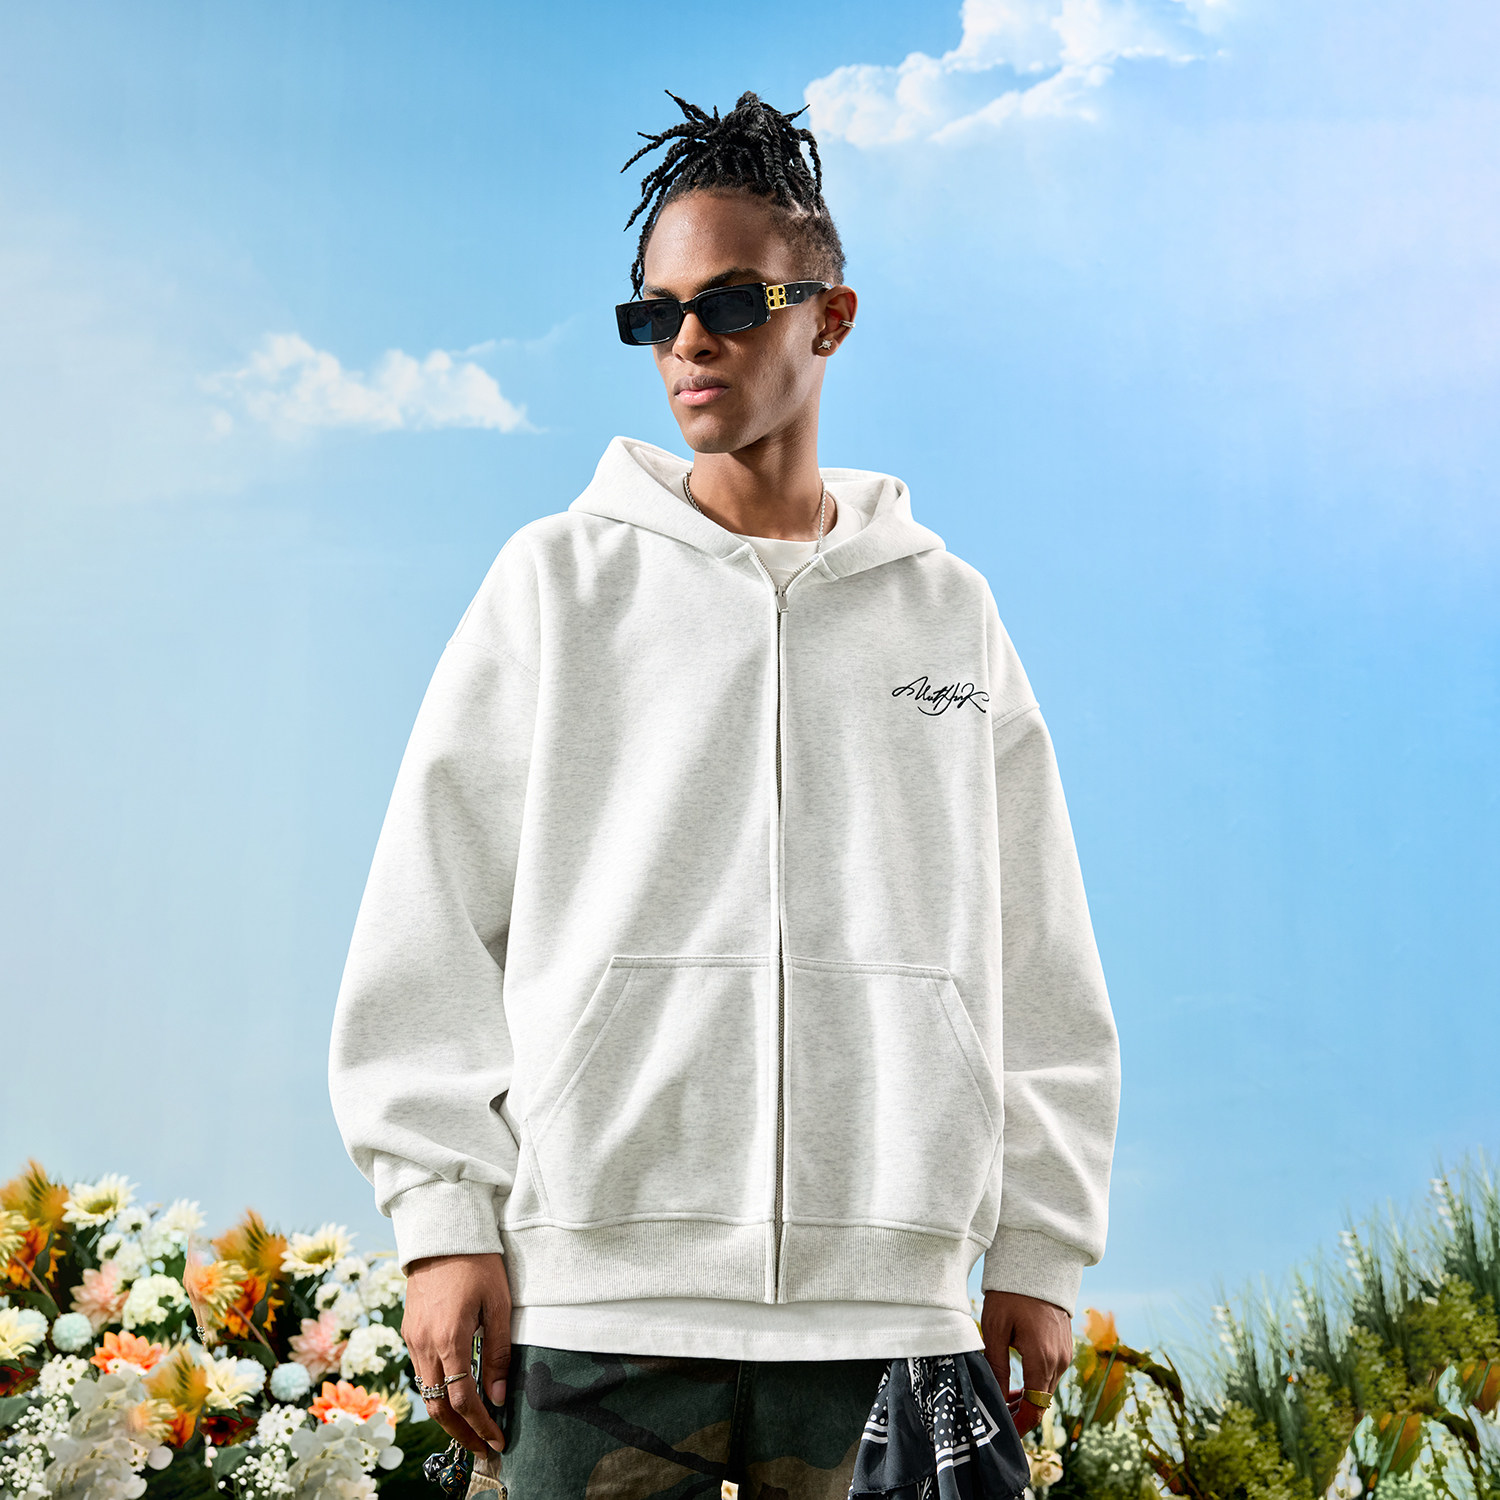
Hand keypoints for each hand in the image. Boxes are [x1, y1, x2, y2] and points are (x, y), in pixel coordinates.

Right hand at [403, 1252, 511, 1455]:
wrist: (442, 1231)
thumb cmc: (478, 1263)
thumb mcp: (499, 1304)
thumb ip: (499, 1353)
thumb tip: (498, 1397)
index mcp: (449, 1338)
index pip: (462, 1399)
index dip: (480, 1426)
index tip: (498, 1442)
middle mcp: (424, 1344)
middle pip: (437, 1407)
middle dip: (461, 1434)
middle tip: (483, 1449)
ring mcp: (412, 1338)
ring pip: (426, 1392)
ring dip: (448, 1417)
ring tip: (473, 1430)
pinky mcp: (409, 1331)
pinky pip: (421, 1372)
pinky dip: (437, 1392)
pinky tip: (455, 1396)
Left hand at [980, 1288, 1072, 1435]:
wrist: (1037, 1265)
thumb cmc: (1011, 1294)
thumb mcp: (995, 1328)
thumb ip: (996, 1366)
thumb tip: (994, 1398)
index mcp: (1042, 1359)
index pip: (1036, 1408)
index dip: (1020, 1425)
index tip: (1002, 1431)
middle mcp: (1059, 1361)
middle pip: (1042, 1402)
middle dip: (1021, 1414)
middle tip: (995, 1418)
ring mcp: (1065, 1354)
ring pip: (1047, 1389)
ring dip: (1028, 1399)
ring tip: (1003, 1402)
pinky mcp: (1065, 1347)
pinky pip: (1051, 1374)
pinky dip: (1036, 1383)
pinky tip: (1018, 1385)